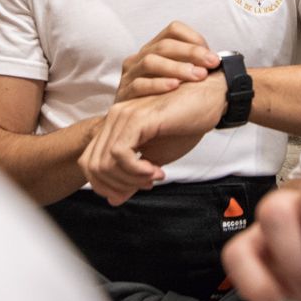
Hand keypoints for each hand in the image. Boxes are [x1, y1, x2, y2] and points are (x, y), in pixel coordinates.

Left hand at [79, 74, 226, 204]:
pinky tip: (156, 170)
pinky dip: (136, 170)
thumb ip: (132, 177)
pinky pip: (120, 154)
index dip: (105, 185)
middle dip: (116, 185)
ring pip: (105, 162)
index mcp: (115, 126)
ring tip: (153, 177)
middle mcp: (113, 119)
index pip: (89, 163)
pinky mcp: (137, 119)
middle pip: (93, 166)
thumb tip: (114, 200)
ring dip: (129, 179)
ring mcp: (123, 116)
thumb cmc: (186, 124)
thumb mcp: (156, 158)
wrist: (211, 100)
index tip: (134, 189)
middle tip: (145, 186)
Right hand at [115, 20, 219, 101]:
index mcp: (154, 50)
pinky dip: (158, 84)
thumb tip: (219, 62)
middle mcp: (140, 58)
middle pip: (164, 45)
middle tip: (212, 63)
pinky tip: (175, 87)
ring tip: (197, 76)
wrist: (139, 134)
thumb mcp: (181, 82)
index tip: (212, 55)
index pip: (173, 31)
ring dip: (176, 67)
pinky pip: (139, 85)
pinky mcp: (124, 94)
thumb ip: (195, 69)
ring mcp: (130, 76)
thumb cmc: (165, 105)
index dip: (194, 39)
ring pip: (150, 61)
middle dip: (192, 53)